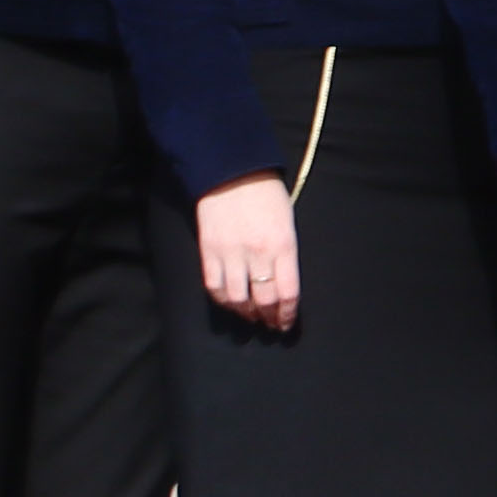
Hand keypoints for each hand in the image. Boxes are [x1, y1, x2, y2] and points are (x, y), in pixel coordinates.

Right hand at [194, 176, 300, 332]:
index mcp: (283, 246)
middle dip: (269, 318)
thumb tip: (283, 286)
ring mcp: (230, 253)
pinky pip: (214, 286)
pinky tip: (231, 303)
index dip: (287, 314)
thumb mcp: (288, 223)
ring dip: (246, 313)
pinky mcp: (208, 250)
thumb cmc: (266, 195)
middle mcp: (257, 253)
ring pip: (237, 299)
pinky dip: (223, 301)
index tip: (286, 323)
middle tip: (271, 324)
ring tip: (252, 317)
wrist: (231, 172)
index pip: (288, 292)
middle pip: (264, 300)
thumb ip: (286, 255)